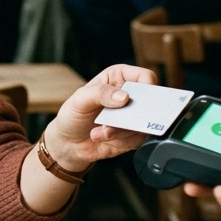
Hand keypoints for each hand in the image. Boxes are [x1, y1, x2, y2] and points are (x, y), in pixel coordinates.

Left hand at [42, 64, 158, 171]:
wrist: (69, 143)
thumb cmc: (73, 115)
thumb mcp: (80, 100)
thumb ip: (100, 93)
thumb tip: (124, 97)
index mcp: (119, 78)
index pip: (144, 77)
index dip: (146, 86)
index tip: (132, 100)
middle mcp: (130, 96)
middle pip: (150, 102)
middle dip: (135, 114)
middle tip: (119, 121)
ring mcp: (134, 117)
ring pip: (144, 124)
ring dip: (122, 131)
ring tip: (101, 132)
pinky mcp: (134, 136)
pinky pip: (138, 139)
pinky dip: (120, 141)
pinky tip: (102, 138)